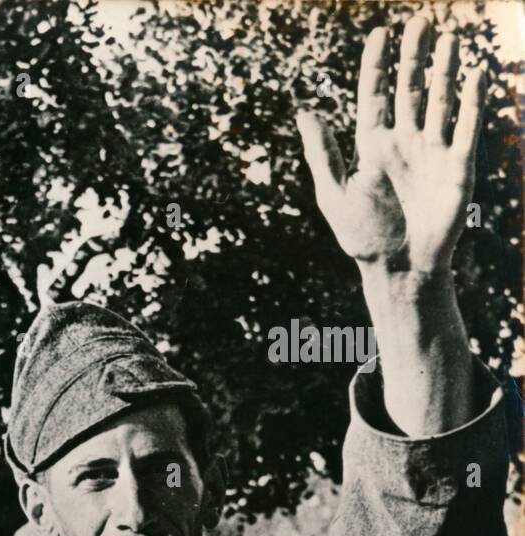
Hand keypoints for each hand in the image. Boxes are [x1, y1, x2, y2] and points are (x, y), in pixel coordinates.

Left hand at [296, 16, 485, 274]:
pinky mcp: (457, 166)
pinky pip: (467, 126)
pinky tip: (475, 72)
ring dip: (445, 69)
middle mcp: (404, 141)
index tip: (380, 31)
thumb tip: (304, 112)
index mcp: (372, 145)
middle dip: (415, 55)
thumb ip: (321, 153)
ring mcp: (432, 151)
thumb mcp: (333, 193)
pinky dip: (473, 100)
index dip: (378, 64)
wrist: (397, 266)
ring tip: (448, 36)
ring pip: (441, 100)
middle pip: (411, 88)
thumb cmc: (362, 236)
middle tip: (422, 18)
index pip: (376, 95)